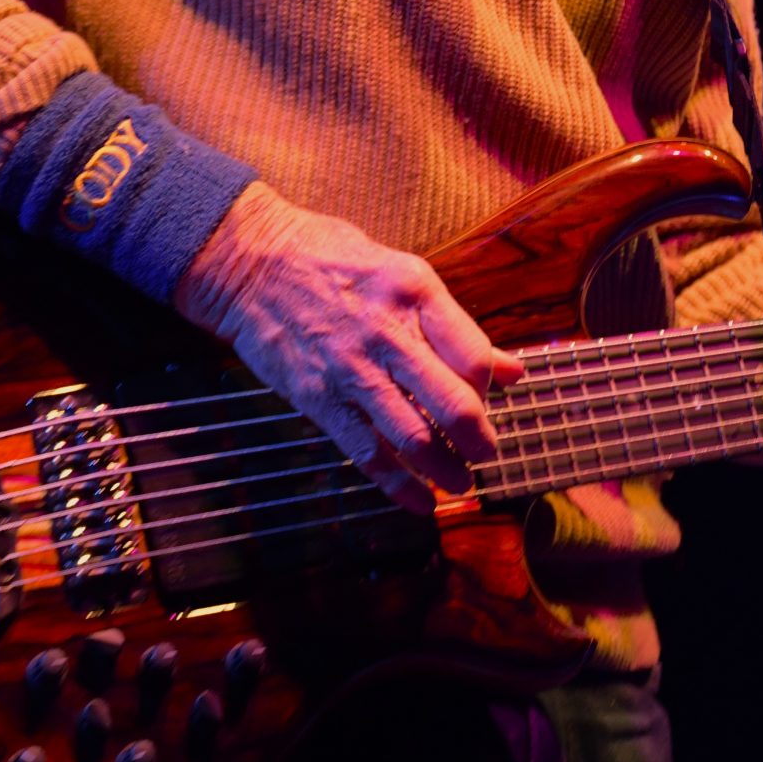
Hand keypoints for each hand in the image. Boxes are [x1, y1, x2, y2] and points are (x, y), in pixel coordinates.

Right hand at [174, 185, 523, 513]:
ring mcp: (351, 370)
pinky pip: (365, 452)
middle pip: (451, 402)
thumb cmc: (330, 259)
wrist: (249, 263)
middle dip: (478, 440)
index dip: (490, 386)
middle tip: (488, 454)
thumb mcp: (402, 272)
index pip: (474, 355)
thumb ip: (454, 325)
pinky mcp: (319, 399)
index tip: (487, 397)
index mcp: (415, 292)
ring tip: (461, 483)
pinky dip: (397, 486)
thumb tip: (512, 368)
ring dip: (444, 469)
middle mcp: (387, 333)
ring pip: (412, 436)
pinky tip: (420, 503)